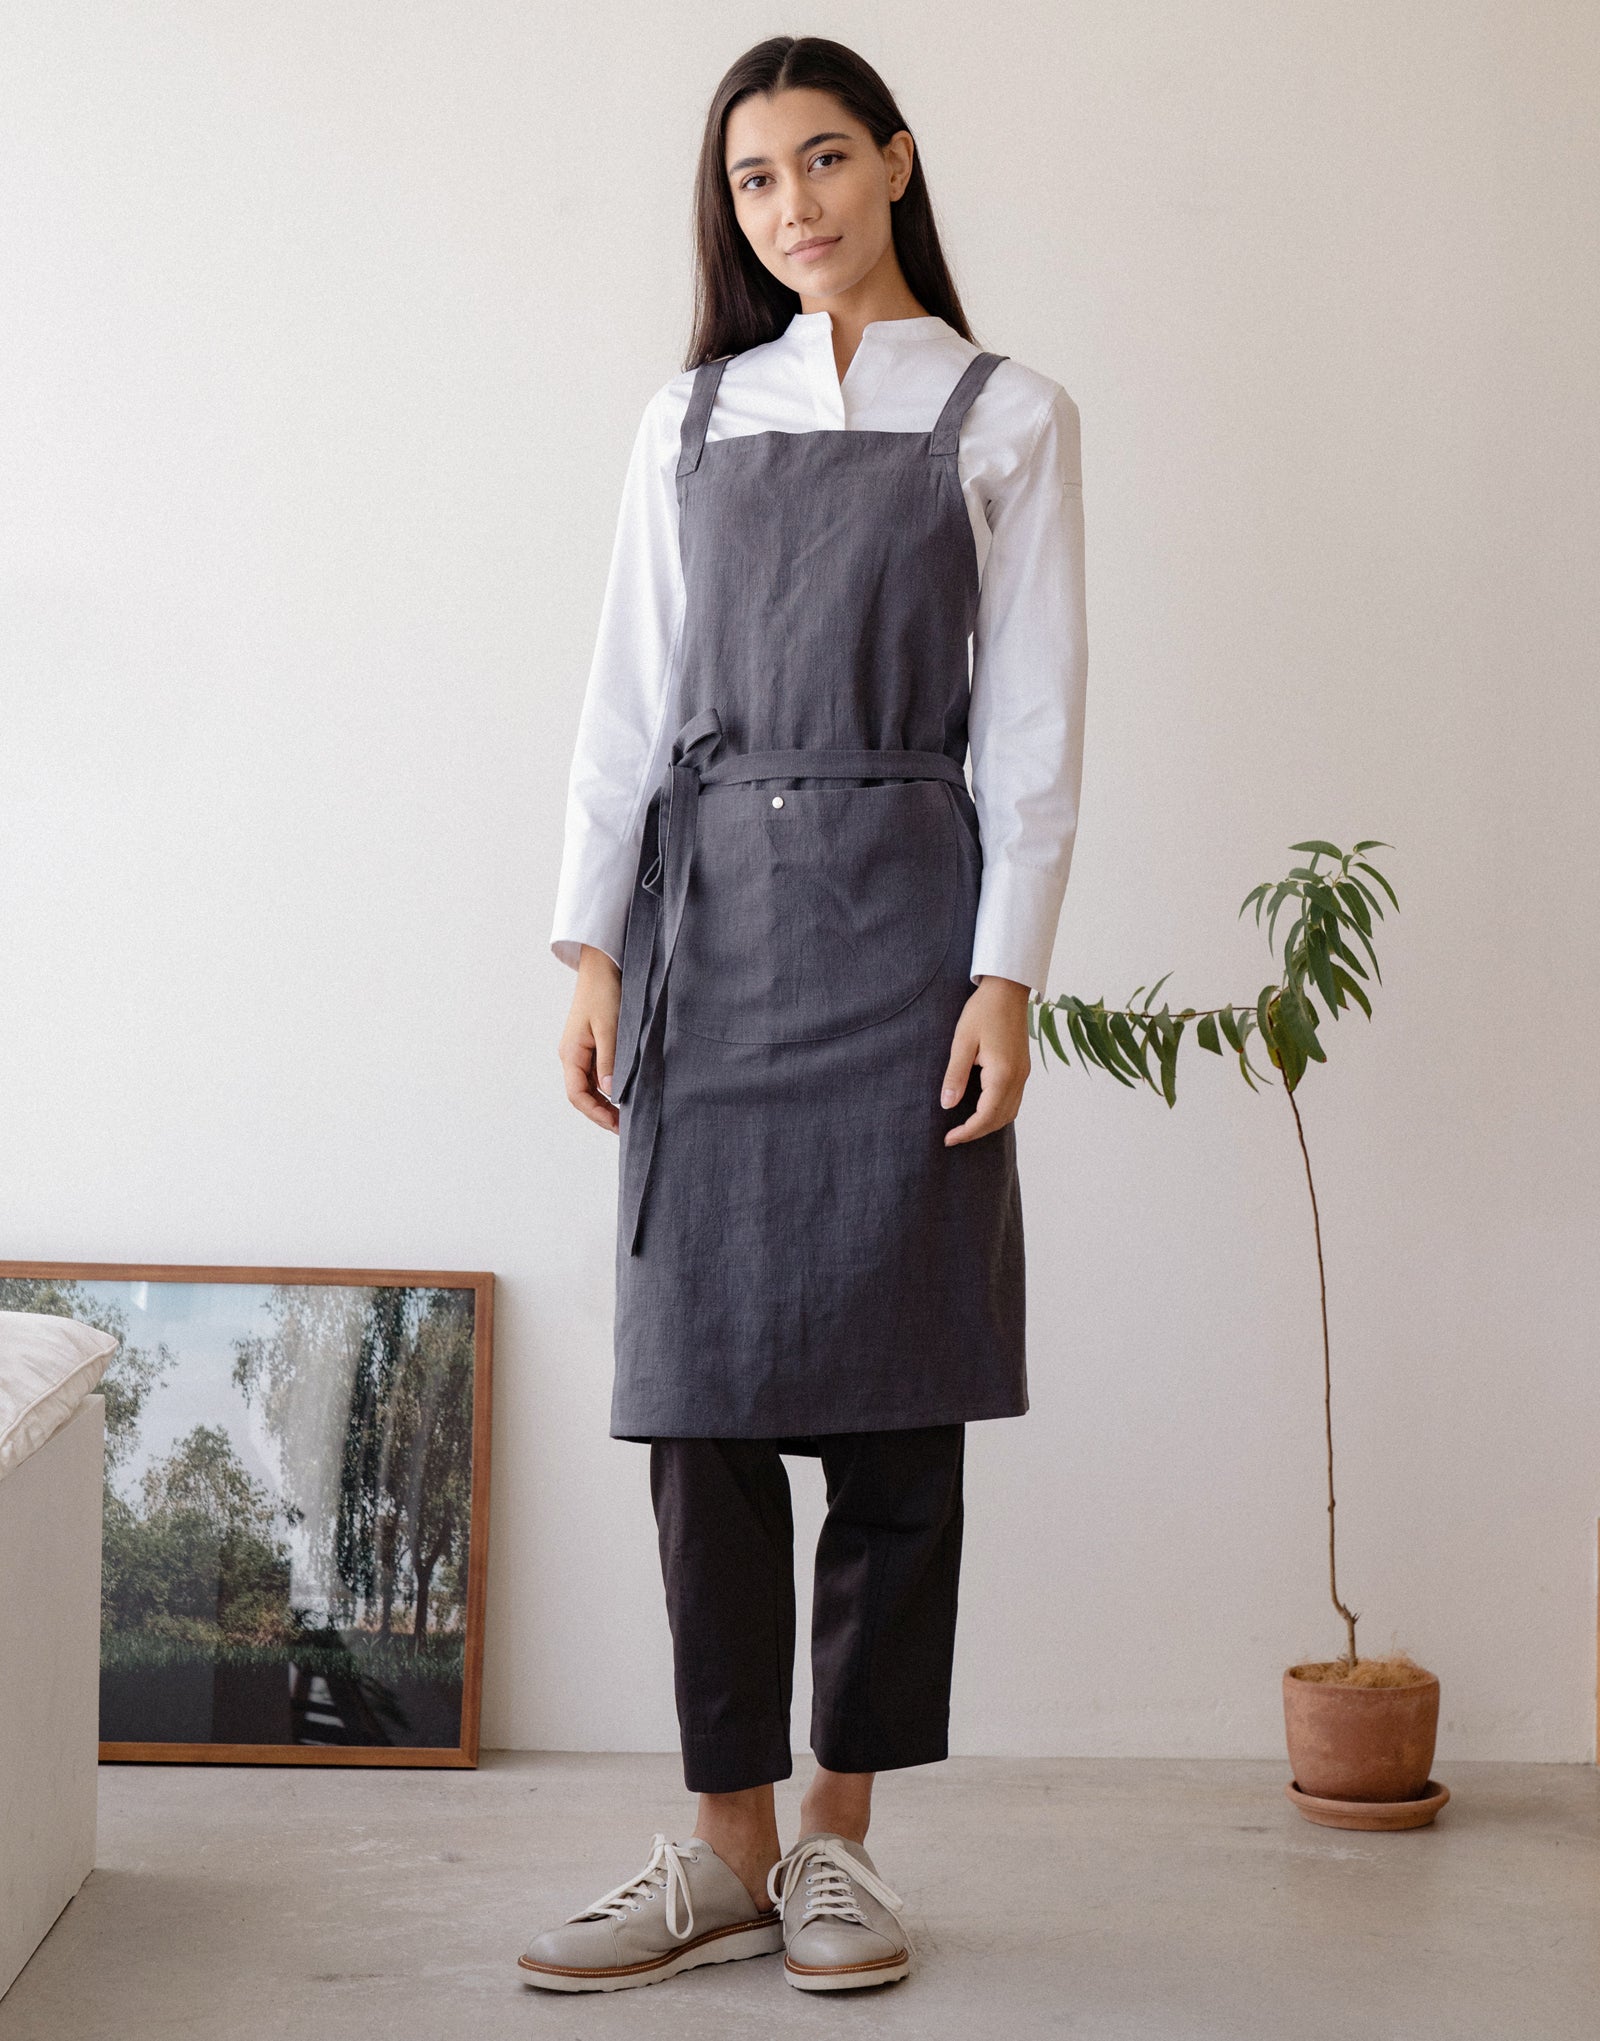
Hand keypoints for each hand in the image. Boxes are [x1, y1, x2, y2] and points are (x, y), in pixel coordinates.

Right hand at [559, 945, 622, 1132]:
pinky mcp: (592, 1045)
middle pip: (582, 1094)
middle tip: (625, 1127)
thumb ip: (610, 1060)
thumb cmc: (605, 993)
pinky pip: (597, 1073)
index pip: (577, 1095)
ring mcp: (581, 1051)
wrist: (602, 966)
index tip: (616, 1124)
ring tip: (627, 1114)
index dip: (596, 1113)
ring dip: (605, 1102)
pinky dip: (609, 1086)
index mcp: (571, 1053)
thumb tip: (610, 1093)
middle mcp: (572, 1055)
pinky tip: (625, 1091)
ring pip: (590, 1086)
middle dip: (601, 1113)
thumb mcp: (610, 1027)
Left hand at [941, 975, 1031, 1144]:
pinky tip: (981, 1109)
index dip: (967, 1132)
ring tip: (965, 1127)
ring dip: (989, 1124)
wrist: (1007, 989)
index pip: (986, 1116)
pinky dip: (998, 1112)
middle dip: (977, 1132)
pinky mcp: (1023, 1068)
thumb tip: (948, 1105)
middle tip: (953, 1137)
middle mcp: (1018, 1078)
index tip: (948, 1139)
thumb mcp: (962, 1041)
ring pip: (1010, 1112)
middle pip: (1000, 1119)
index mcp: (1002, 1073)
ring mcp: (1023, 1073)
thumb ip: (955, 1075)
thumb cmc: (983, 1010)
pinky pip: (1013, 1100)